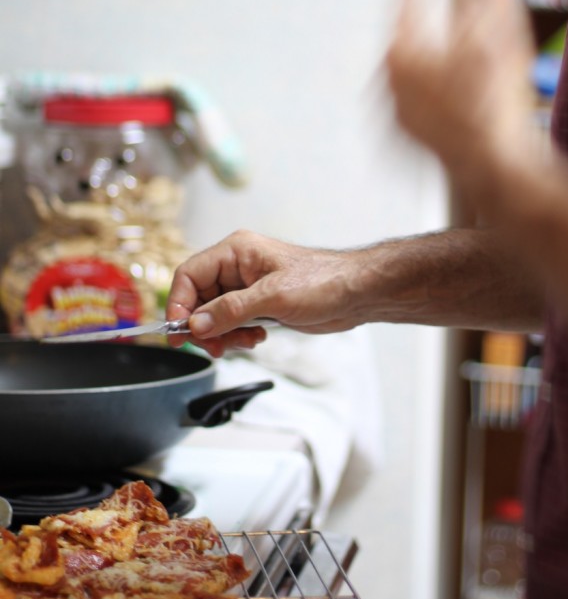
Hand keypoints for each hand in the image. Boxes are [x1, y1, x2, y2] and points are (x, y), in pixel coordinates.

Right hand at [166, 230, 361, 354]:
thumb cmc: (323, 281)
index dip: (179, 304)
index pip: (189, 275)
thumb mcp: (273, 297)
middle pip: (197, 298)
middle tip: (216, 347)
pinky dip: (236, 335)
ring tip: (244, 342)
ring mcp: (247, 286)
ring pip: (213, 314)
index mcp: (236, 251)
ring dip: (222, 334)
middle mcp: (237, 267)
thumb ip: (231, 311)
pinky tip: (256, 338)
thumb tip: (196, 325)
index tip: (180, 332)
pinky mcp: (258, 304)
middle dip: (203, 326)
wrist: (356, 293)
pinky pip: (231, 322)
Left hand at [385, 0, 536, 201]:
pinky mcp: (402, 135)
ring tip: (466, 54)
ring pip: (413, 66)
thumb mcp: (498, 29)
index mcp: (400, 46)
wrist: (494, 167)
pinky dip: (435, 87)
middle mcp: (385, 77)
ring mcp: (390, 109)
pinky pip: (416, 98)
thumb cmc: (495, 98)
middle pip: (409, 29)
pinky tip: (461, 91)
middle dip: (434, 12)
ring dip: (436, 52)